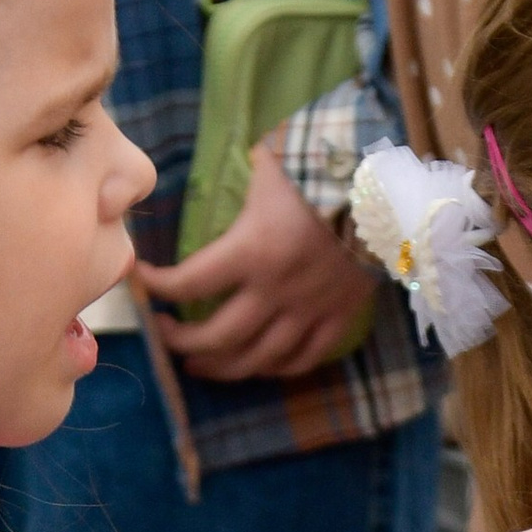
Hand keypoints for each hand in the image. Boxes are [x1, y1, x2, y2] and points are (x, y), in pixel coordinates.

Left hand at [139, 143, 375, 380]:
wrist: (389, 182)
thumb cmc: (322, 163)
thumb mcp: (268, 163)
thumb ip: (236, 180)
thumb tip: (205, 176)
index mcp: (254, 250)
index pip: (188, 283)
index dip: (156, 287)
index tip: (142, 281)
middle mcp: (278, 289)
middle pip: (217, 337)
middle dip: (182, 341)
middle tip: (167, 335)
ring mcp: (312, 309)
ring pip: (258, 359)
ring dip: (222, 367)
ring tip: (200, 364)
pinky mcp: (341, 315)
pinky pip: (305, 358)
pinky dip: (277, 368)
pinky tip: (259, 365)